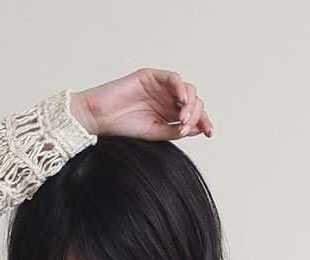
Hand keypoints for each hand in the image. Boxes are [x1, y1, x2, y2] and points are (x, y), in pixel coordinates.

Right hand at [72, 69, 213, 141]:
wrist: (99, 118)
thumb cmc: (122, 128)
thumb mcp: (154, 133)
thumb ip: (175, 130)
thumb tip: (198, 128)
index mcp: (168, 114)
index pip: (193, 115)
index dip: (204, 122)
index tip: (210, 133)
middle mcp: (167, 100)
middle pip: (194, 102)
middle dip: (196, 114)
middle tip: (186, 126)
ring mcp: (160, 88)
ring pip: (187, 89)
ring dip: (189, 103)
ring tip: (183, 117)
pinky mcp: (151, 76)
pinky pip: (173, 78)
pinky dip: (180, 87)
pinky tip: (181, 100)